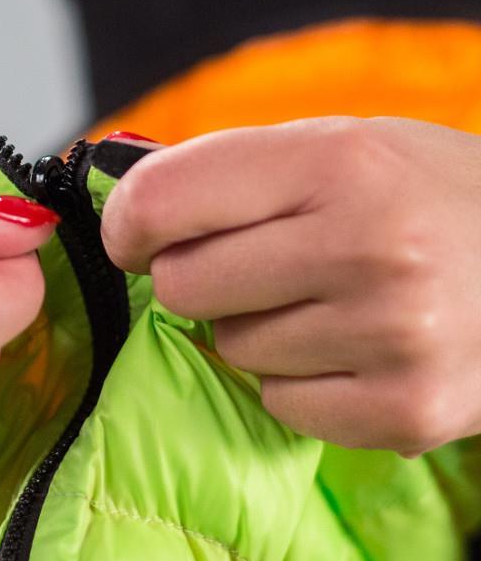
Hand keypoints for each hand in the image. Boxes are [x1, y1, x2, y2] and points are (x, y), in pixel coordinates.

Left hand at [101, 116, 480, 456]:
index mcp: (342, 161)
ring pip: (232, 349)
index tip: (136, 237)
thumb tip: (128, 212)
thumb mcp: (347, 149)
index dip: (131, 223)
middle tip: (263, 268)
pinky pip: (278, 403)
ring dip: (260, 331)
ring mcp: (390, 336)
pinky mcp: (403, 411)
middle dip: (203, 279)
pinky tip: (353, 353)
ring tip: (332, 305)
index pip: (166, 199)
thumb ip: (237, 174)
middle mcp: (369, 246)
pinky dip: (299, 384)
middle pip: (183, 285)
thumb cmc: (431, 200)